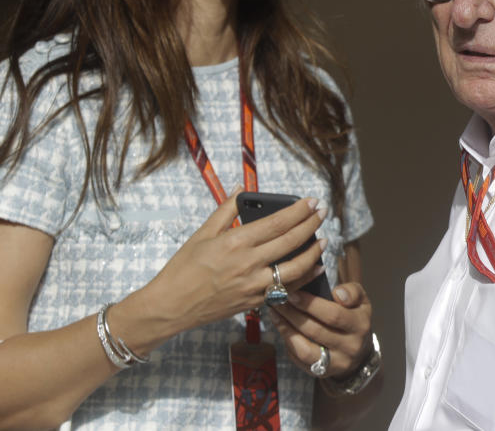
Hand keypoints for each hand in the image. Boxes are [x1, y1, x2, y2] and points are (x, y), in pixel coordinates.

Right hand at [123, 191, 326, 346]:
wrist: (171, 306)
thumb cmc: (183, 269)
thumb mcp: (202, 233)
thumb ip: (225, 210)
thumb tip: (241, 187)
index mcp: (236, 242)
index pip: (277, 223)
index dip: (298, 211)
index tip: (312, 201)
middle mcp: (249, 264)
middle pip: (290, 242)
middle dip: (311, 225)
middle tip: (323, 213)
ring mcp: (254, 286)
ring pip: (295, 269)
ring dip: (313, 254)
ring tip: (323, 241)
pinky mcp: (255, 302)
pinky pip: (286, 289)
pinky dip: (303, 278)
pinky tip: (313, 268)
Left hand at [269, 281, 372, 377]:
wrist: (360, 351)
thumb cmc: (354, 317)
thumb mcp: (361, 301)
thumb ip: (352, 292)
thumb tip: (337, 292)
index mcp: (360, 325)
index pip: (333, 315)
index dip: (310, 304)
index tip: (292, 293)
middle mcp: (350, 347)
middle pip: (315, 331)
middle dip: (292, 314)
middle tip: (277, 300)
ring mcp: (336, 363)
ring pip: (305, 350)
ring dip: (286, 330)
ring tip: (275, 314)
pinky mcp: (322, 373)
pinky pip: (300, 360)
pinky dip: (288, 344)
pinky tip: (281, 328)